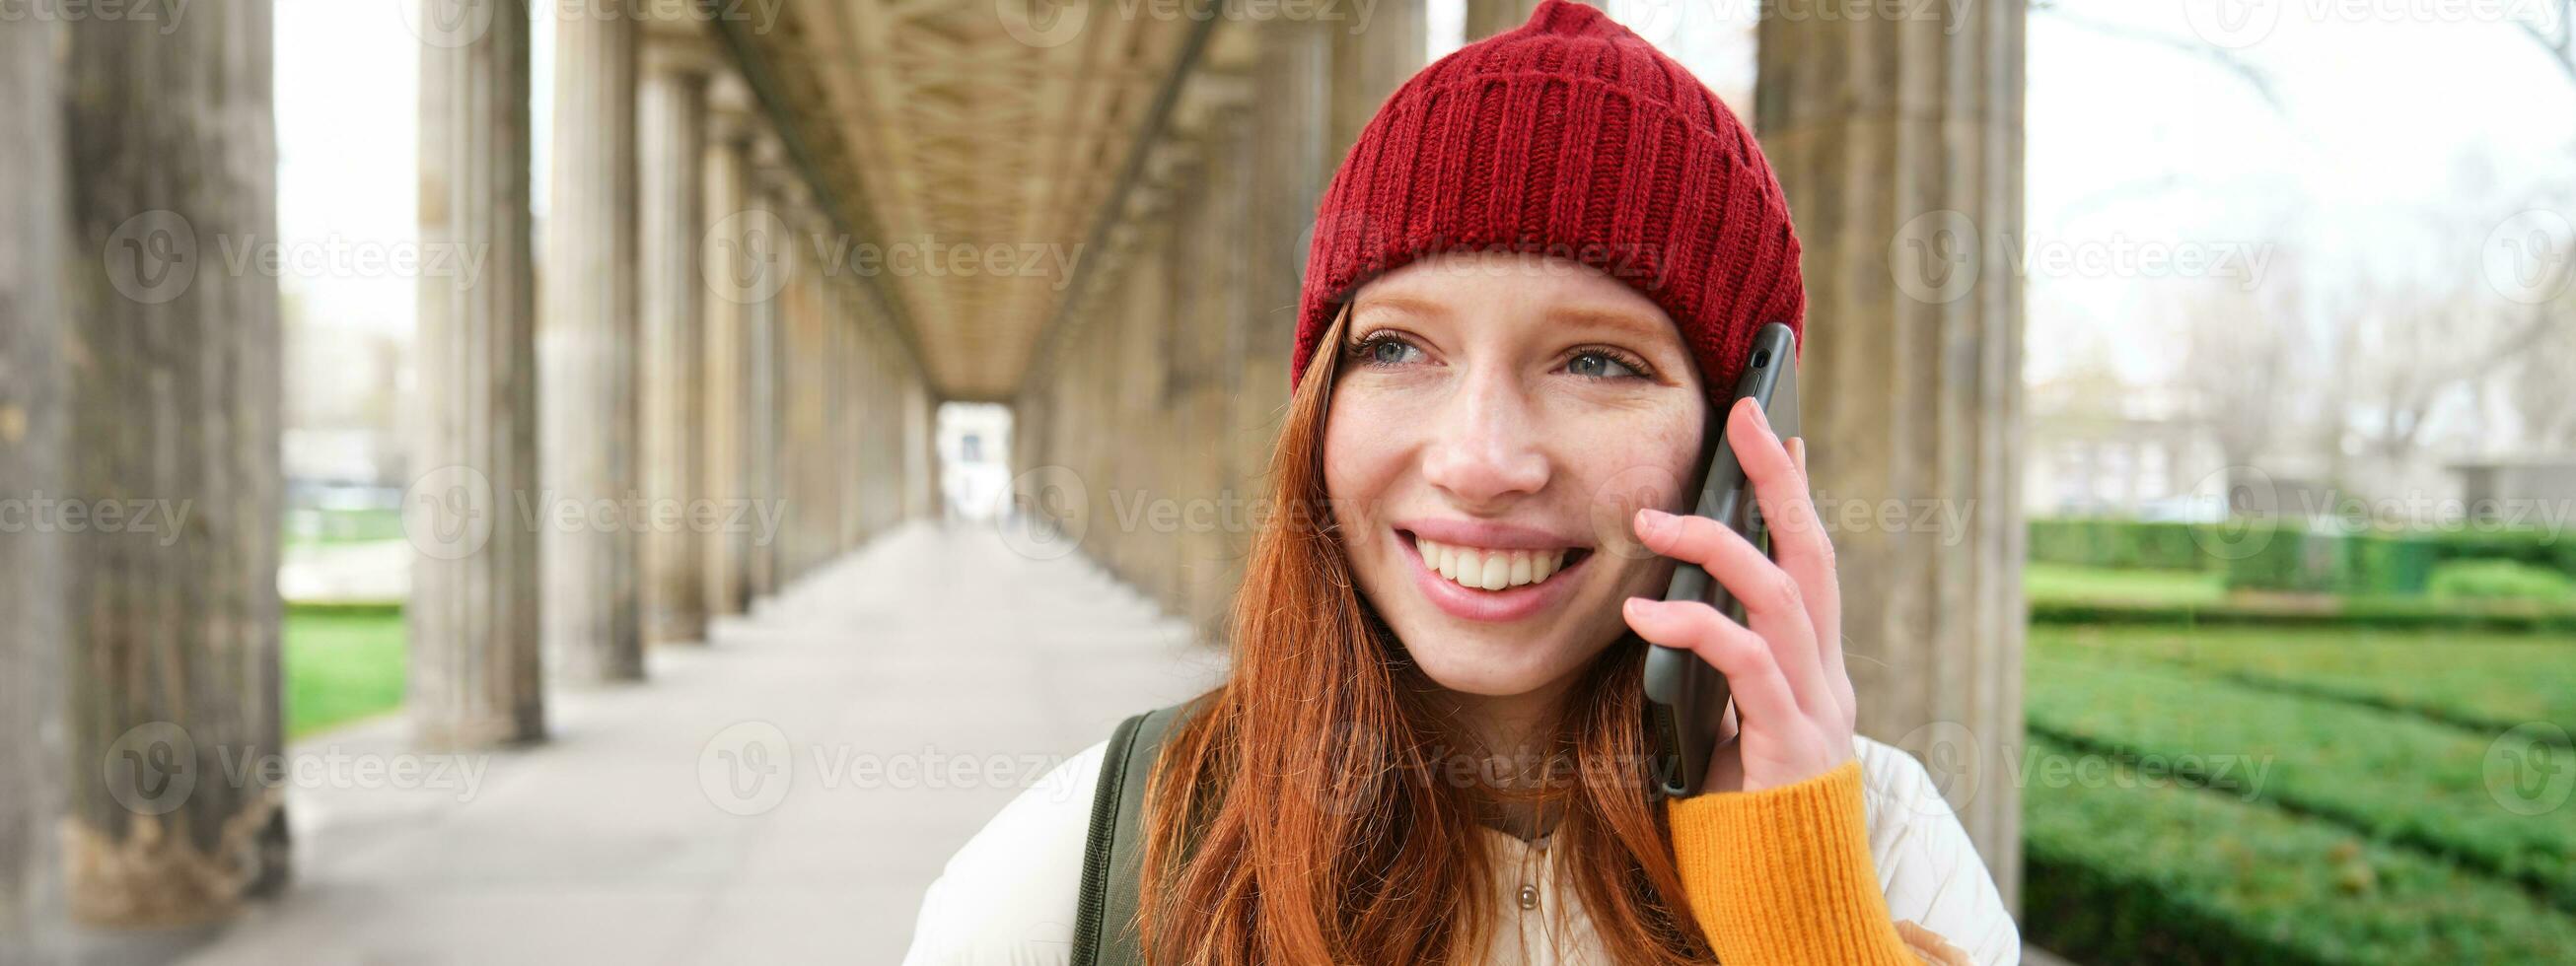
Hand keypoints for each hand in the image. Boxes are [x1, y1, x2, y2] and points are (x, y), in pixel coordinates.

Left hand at [1622, 395, 1855, 793]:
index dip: (1791, 491)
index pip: (1808, 560)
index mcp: (1812, 670)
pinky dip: (1698, 629)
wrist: (1788, 909)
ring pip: (1784, 598)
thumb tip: (1661, 615)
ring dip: (1717, 549)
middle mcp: (1828, 679)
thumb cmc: (1741, 823)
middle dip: (1781, 478)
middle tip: (1747, 414)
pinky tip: (1647, 618)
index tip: (1767, 427)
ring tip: (1652, 524)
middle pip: (1813, 554)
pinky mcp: (1793, 748)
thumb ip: (1709, 676)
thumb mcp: (1719, 732)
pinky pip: (1749, 666)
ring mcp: (1817, 711)